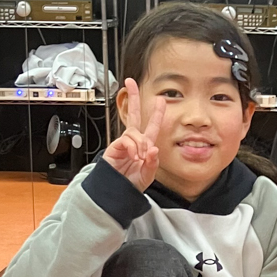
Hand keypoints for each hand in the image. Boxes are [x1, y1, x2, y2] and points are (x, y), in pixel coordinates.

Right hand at [103, 77, 165, 191]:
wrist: (118, 193)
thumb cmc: (131, 184)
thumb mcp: (148, 175)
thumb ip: (153, 163)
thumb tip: (153, 148)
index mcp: (144, 146)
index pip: (151, 127)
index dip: (156, 113)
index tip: (161, 100)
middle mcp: (133, 142)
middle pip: (133, 115)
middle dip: (133, 98)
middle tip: (131, 83)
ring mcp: (124, 144)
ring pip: (133, 132)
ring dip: (140, 144)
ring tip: (140, 158)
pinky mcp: (115, 148)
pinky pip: (126, 141)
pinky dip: (132, 148)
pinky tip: (134, 157)